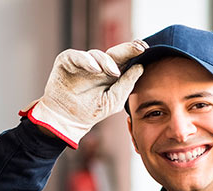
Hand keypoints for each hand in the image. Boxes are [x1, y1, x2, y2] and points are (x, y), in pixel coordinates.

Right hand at [26, 40, 147, 147]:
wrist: (66, 121)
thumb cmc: (90, 111)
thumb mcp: (113, 101)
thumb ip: (126, 85)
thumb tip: (140, 67)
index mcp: (110, 72)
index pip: (124, 58)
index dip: (134, 51)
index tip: (145, 48)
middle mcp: (97, 65)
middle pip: (114, 52)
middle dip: (127, 48)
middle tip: (138, 47)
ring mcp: (82, 62)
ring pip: (97, 54)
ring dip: (106, 62)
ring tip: (114, 72)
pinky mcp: (66, 61)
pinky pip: (77, 56)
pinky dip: (86, 61)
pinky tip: (95, 69)